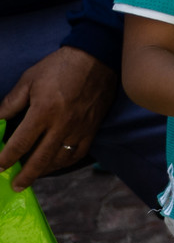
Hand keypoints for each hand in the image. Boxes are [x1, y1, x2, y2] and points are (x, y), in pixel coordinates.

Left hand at [0, 47, 115, 190]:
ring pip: (60, 159)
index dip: (6, 159)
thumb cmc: (59, 67)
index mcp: (43, 111)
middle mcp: (61, 124)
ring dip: (44, 171)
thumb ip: (11, 103)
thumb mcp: (28, 80)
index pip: (20, 143)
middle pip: (40, 159)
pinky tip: (57, 164)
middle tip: (15, 186)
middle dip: (25, 175)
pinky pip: (78, 152)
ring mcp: (79, 128)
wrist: (96, 57)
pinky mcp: (92, 127)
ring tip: (33, 176)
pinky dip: (65, 162)